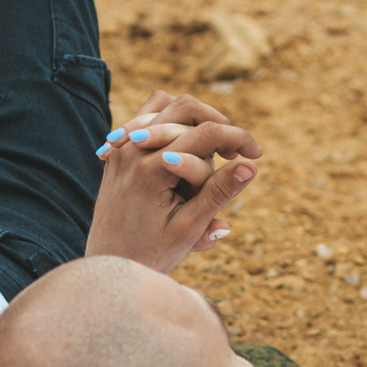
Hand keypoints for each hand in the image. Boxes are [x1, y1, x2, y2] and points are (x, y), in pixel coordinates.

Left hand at [85, 92, 261, 274]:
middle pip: (186, 109)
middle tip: (236, 152)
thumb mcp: (189, 228)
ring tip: (214, 149)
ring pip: (166, 105)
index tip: (258, 155)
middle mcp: (132, 150)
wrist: (109, 261)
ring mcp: (122, 146)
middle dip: (218, 124)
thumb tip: (250, 167)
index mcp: (151, 170)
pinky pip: (147, 117)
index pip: (205, 134)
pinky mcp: (120, 149)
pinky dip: (172, 122)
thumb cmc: (151, 252)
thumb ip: (218, 193)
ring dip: (196, 121)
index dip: (238, 139)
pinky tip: (188, 145)